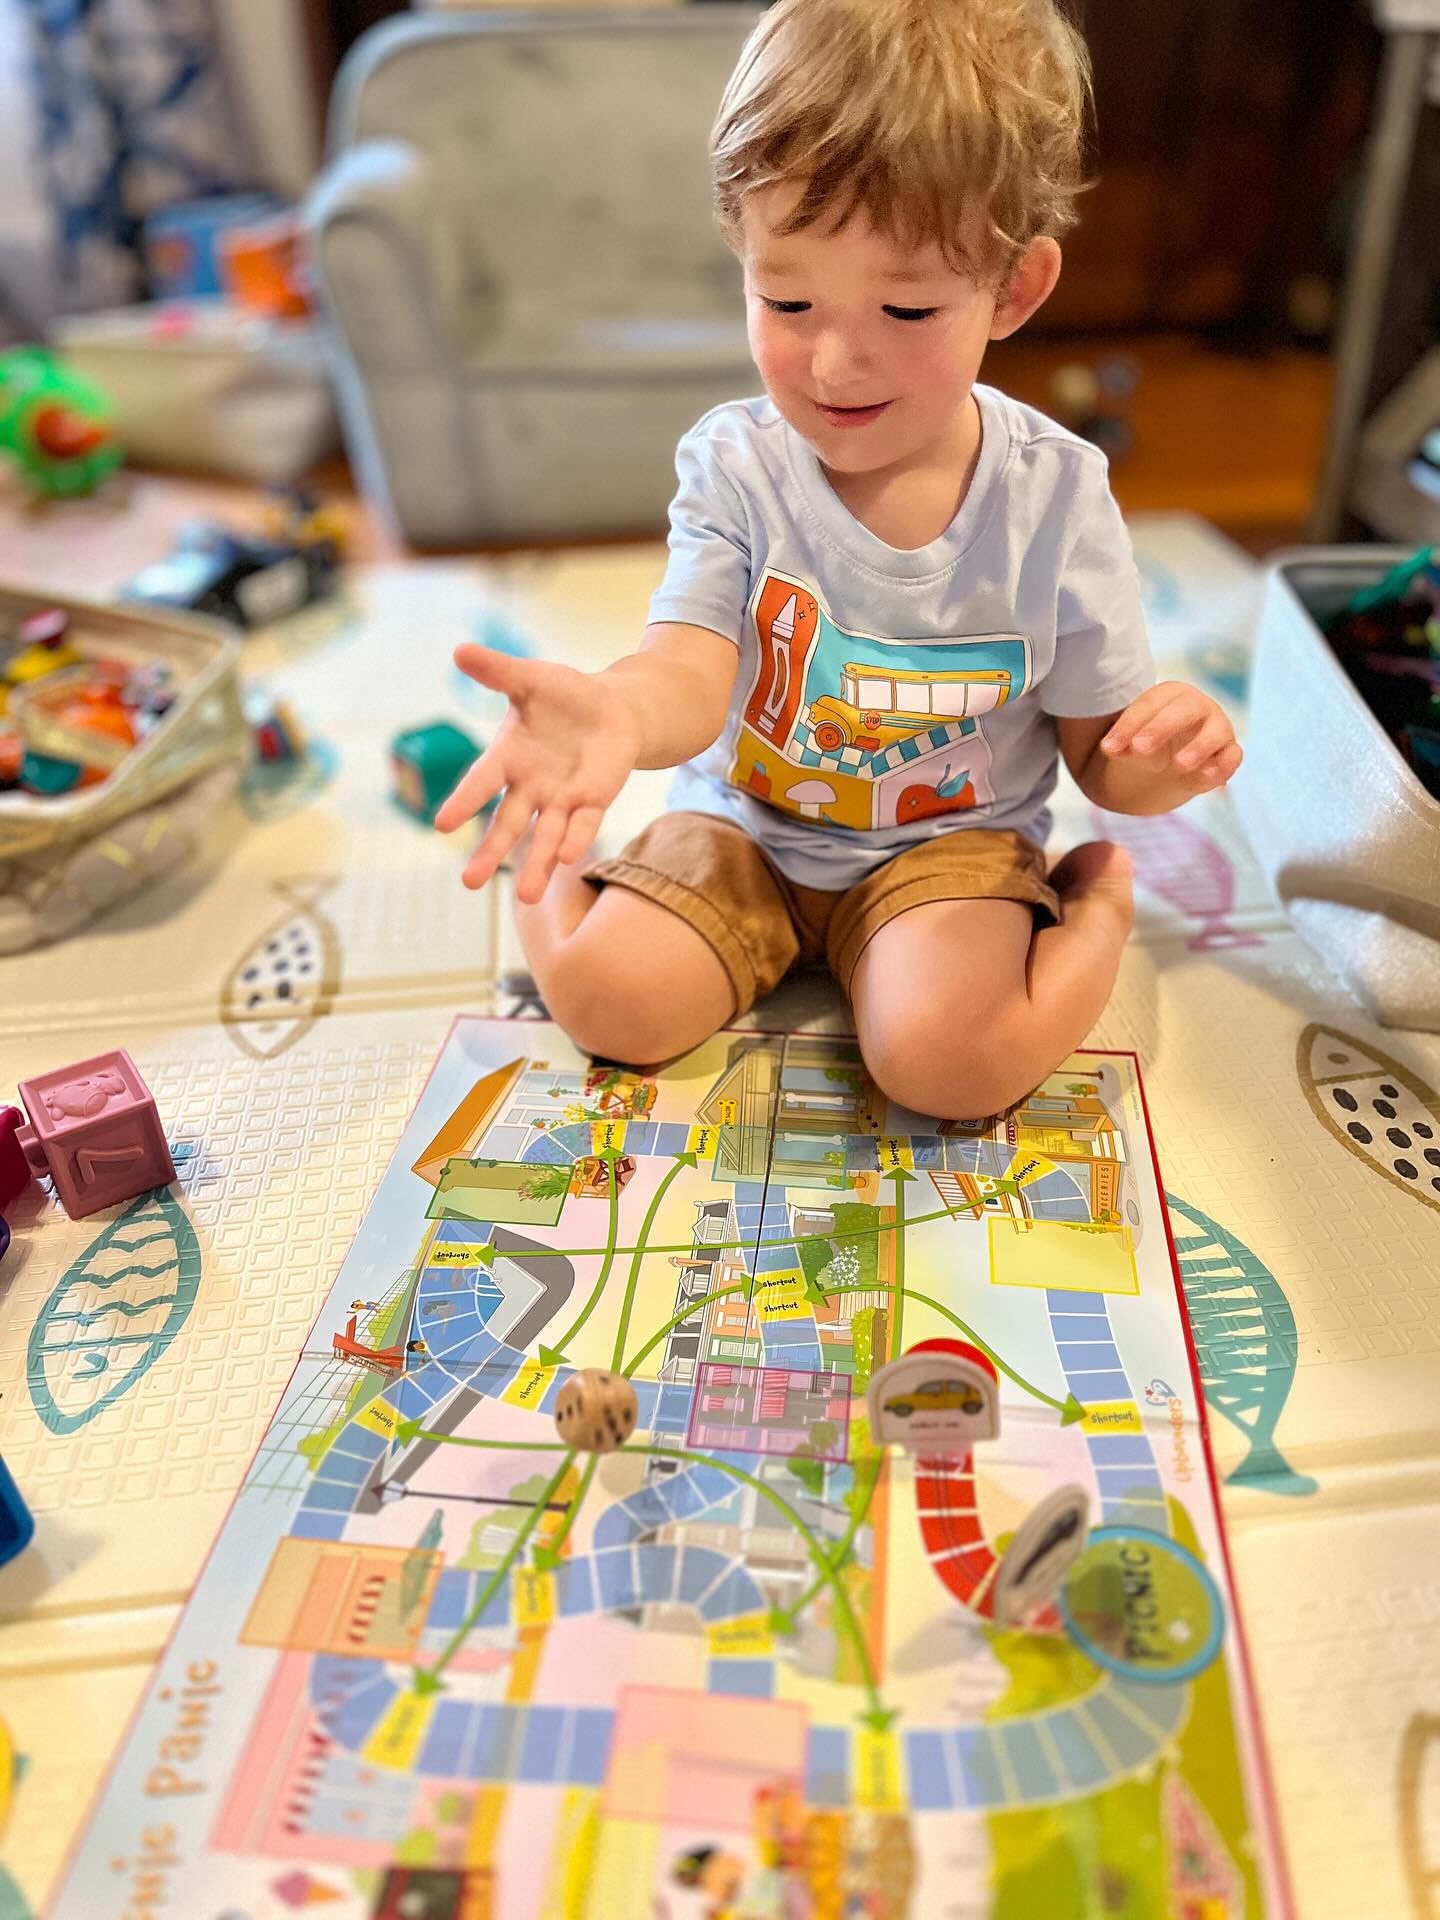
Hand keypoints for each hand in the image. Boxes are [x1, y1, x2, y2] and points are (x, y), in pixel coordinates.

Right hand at [434, 644, 640, 902]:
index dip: (463, 801)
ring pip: (545, 837)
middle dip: (489, 852)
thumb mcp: (531, 679)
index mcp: (508, 757)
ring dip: (536, 864)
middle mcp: (530, 785)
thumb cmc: (562, 695)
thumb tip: (459, 650)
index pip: (481, 782)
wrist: (610, 708)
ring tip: (526, 896)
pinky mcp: (593, 801)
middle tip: (469, 883)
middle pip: (507, 824)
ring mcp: (561, 798)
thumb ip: (498, 671)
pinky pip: (584, 824)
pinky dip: (577, 840)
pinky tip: (567, 859)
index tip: (442, 824)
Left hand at [1099, 682, 1241, 793]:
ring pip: (1217, 731)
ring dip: (1199, 747)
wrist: (1170, 764)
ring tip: (1179, 764)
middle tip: (1139, 749)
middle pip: (1185, 709)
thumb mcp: (1130, 744)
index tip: (1109, 748)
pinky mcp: (1229, 752)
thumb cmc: (1149, 744)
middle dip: (1161, 728)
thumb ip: (1122, 745)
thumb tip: (1111, 748)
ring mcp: (1218, 728)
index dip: (1129, 725)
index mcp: (1170, 695)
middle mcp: (1199, 706)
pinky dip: (1221, 766)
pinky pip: (1231, 757)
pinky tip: (1205, 778)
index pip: (1149, 704)